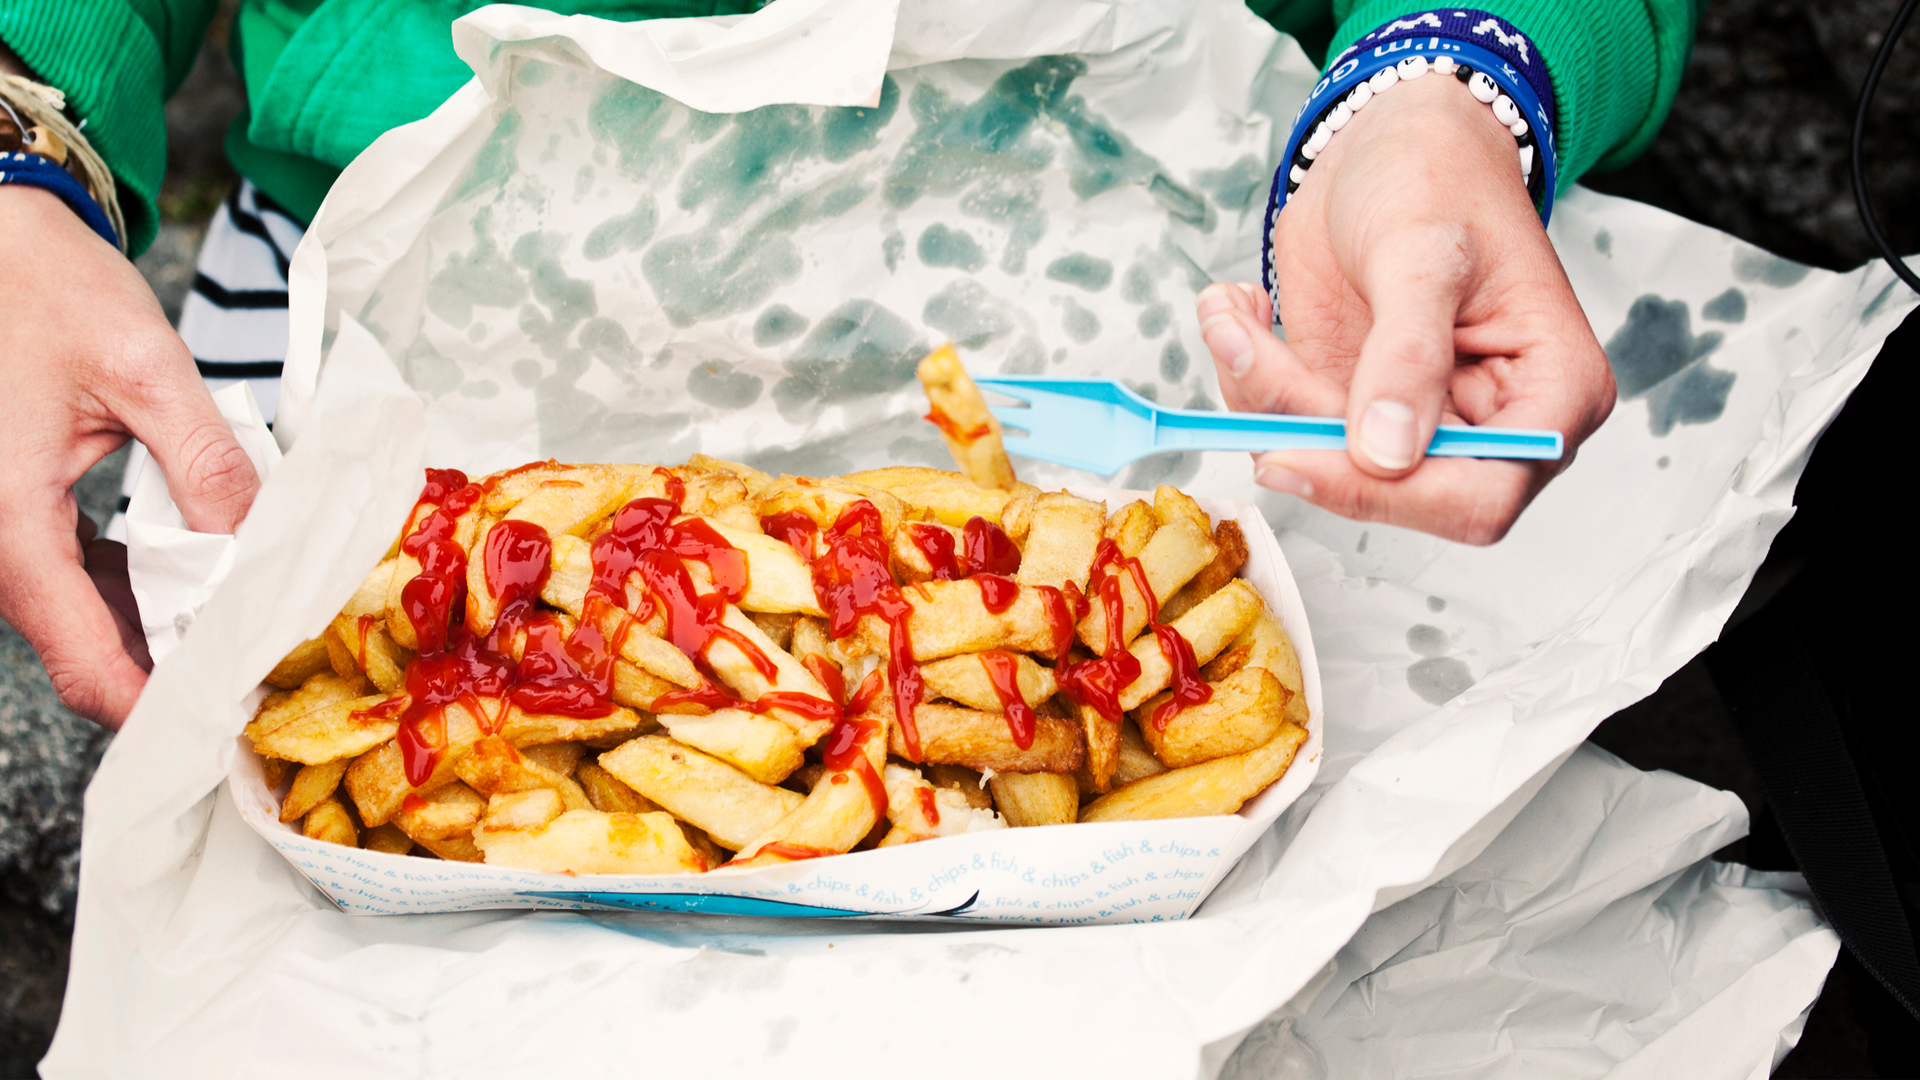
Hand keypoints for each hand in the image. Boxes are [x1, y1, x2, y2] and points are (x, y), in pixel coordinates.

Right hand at [0, 186, 259, 726]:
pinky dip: (133, 587)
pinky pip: (72, 582)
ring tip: (246, 613)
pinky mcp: (12, 521)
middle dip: (177, 665)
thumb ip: (207, 466)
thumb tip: (260, 548)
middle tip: (267, 662)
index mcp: (7, 524)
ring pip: (82, 624)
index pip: (88, 666)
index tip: (241, 709)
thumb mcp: (146, 371)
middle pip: (89, 655)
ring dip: (160, 626)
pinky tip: (196, 568)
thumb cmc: (48, 289)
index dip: (167, 703)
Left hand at [1197, 72, 1614, 544]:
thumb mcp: (1423, 252)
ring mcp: (1412, 418)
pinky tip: (1237, 312)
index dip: (1392, 495)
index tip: (1306, 453)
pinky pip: (1286, 424)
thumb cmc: (1436, 175)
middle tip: (1251, 355)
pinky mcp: (1349, 405)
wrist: (1388, 138)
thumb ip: (1407, 354)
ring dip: (1259, 392)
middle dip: (1307, 431)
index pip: (1481, 496)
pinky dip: (1244, 376)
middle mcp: (1487, 424)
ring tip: (1233, 313)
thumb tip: (1386, 452)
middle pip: (1393, 491)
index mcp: (1550, 394)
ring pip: (1322, 459)